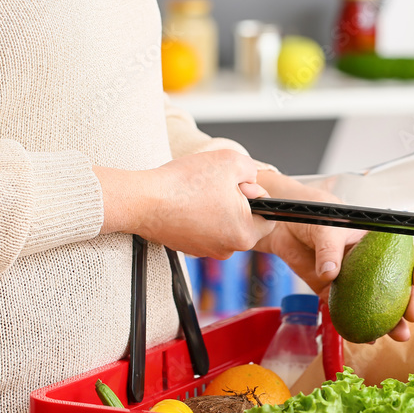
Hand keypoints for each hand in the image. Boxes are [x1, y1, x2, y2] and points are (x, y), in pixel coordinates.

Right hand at [94, 149, 274, 258]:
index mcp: (245, 234)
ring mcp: (207, 250)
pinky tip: (187, 201)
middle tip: (216, 184)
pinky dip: (199, 214)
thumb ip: (253, 171)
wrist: (143, 200)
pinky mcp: (189, 247)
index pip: (269, 217)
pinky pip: (204, 227)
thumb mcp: (232, 162)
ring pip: (223, 223)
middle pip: (245, 220)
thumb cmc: (185, 184)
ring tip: (199, 191)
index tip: (239, 185)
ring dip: (216, 206)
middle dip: (236, 200)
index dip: (257, 195)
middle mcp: (228, 249)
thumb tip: (252, 180)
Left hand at [253, 171, 413, 341]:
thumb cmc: (312, 216)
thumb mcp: (325, 227)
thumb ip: (328, 249)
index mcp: (379, 240)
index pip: (412, 250)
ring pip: (380, 303)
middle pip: (401, 283)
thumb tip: (331, 273)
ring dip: (392, 321)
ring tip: (399, 335)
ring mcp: (356, 280)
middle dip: (412, 301)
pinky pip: (351, 312)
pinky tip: (368, 338)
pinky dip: (359, 327)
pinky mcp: (336, 293)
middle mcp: (373, 261)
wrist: (282, 226)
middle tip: (413, 316)